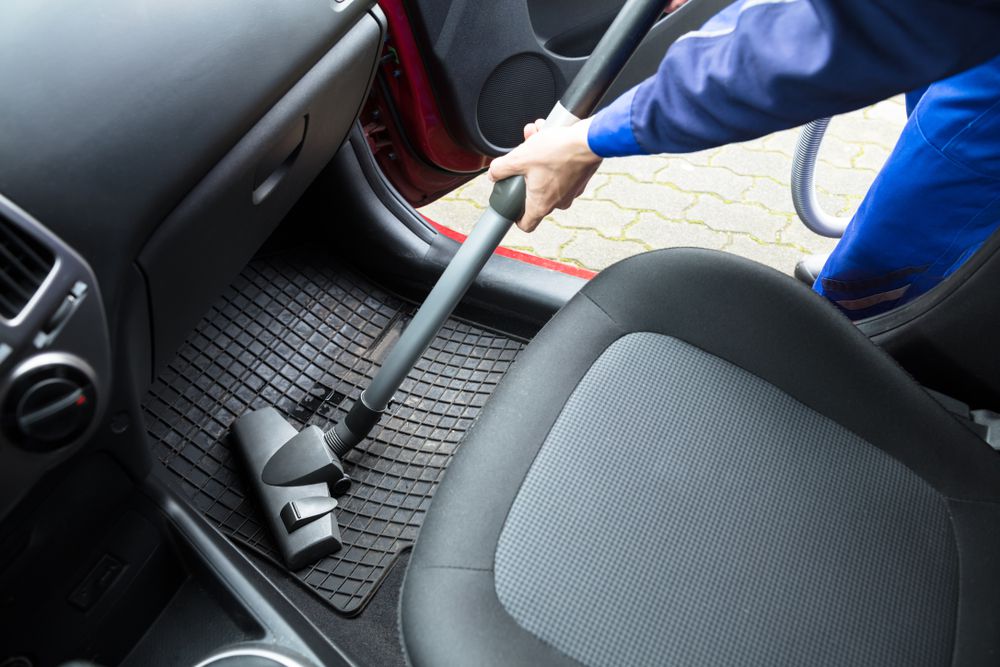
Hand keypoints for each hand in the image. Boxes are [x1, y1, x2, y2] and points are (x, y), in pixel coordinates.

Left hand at [488, 117, 602, 231]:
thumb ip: (501, 168)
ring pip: (547, 177)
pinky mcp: (579, 179)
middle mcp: (558, 202)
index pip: (526, 225)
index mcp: (541, 205)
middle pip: (534, 194)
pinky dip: (554, 156)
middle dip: (525, 173)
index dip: (515, 217)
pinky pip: (561, 170)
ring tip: (535, 139)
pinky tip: (550, 138)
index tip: (512, 206)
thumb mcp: (520, 157)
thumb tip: (494, 173)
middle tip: (522, 157)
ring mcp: (571, 192)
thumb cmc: (559, 151)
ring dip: (538, 159)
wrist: (590, 140)